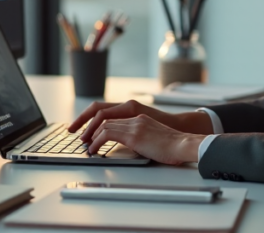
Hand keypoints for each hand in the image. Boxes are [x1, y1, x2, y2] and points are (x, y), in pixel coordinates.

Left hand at [86, 114, 203, 165]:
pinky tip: (93, 149)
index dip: (97, 120)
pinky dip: (97, 141)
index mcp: (139, 116)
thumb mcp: (153, 137)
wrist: (184, 145)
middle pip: (103, 114)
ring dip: (91, 134)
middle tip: (79, 135)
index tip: (88, 129)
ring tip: (85, 145)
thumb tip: (128, 145)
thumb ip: (139, 136)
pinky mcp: (134, 135)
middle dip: (88, 124)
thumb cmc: (172, 146)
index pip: (111, 113)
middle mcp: (135, 116)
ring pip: (103, 123)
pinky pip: (108, 134)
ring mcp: (134, 124)